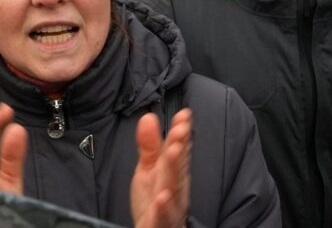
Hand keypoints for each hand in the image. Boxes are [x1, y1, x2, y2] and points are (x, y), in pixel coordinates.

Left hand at [131, 110, 191, 227]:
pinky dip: (163, 207)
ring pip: (173, 186)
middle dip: (179, 146)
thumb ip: (149, 145)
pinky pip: (162, 216)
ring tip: (173, 151)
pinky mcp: (160, 222)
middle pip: (177, 164)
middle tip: (180, 128)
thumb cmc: (155, 199)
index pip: (178, 147)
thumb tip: (148, 117)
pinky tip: (162, 198)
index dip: (181, 131)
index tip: (184, 114)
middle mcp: (175, 185)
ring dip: (174, 169)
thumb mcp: (148, 168)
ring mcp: (170, 204)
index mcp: (173, 170)